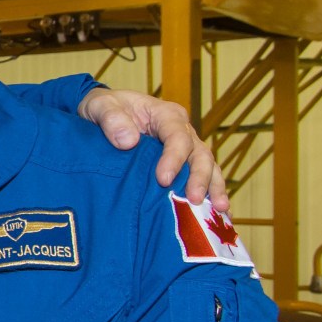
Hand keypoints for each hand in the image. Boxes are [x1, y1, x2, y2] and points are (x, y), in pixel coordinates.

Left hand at [78, 87, 227, 212]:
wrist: (103, 114)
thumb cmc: (103, 108)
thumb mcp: (100, 106)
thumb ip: (112, 120)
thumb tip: (129, 142)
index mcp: (165, 114)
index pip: (177, 136)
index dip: (174, 158)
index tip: (163, 179)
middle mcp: (181, 130)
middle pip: (199, 153)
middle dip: (200, 177)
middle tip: (194, 199)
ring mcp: (185, 147)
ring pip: (207, 166)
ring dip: (214, 187)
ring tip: (220, 210)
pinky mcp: (182, 163)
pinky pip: (201, 177)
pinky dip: (210, 194)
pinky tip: (218, 215)